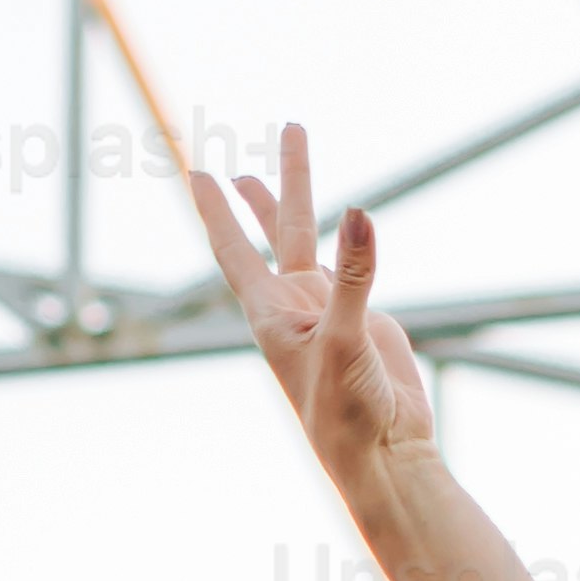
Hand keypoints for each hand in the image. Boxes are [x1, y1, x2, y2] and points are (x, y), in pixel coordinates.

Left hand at [188, 124, 438, 475]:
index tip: (197, 173)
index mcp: (271, 313)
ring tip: (294, 150)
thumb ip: (353, 275)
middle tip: (286, 129)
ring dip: (300, 199)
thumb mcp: (347, 339)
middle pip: (276, 228)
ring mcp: (327, 309)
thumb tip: (358, 213)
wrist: (382, 451)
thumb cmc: (346, 411)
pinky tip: (350, 224)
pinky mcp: (361, 319)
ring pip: (308, 239)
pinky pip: (351, 265)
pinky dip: (350, 239)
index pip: (235, 248)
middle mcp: (293, 306)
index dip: (216, 210)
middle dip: (273, 182)